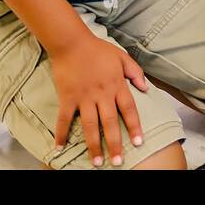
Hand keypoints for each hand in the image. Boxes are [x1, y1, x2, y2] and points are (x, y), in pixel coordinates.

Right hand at [48, 34, 149, 167]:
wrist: (72, 42)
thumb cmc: (98, 49)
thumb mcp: (122, 57)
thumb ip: (135, 72)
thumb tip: (146, 88)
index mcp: (116, 85)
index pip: (129, 109)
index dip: (134, 126)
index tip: (138, 142)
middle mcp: (102, 94)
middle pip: (110, 123)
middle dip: (114, 144)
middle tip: (118, 162)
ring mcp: (83, 97)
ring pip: (90, 126)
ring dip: (93, 145)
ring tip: (97, 162)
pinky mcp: (67, 97)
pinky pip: (64, 119)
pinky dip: (61, 133)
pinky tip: (59, 147)